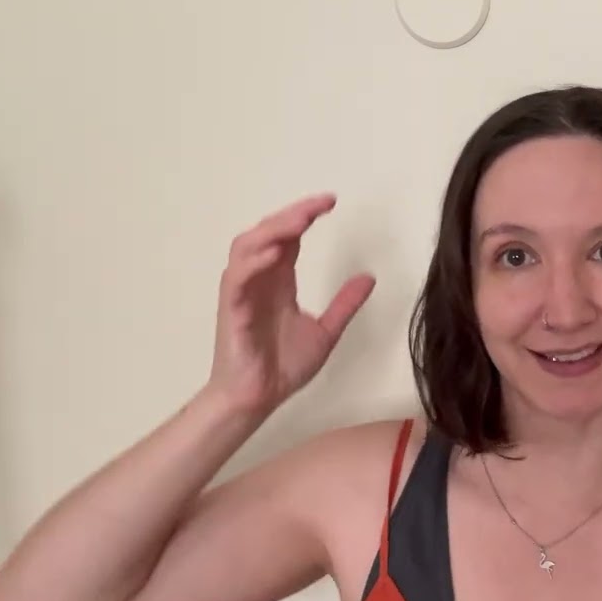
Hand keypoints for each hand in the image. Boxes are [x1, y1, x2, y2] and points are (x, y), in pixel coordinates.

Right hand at [208, 194, 374, 414]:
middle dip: (291, 214)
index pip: (289, 237)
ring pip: (247, 246)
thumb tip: (369, 278)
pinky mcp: (232, 310)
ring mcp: (242, 292)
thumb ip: (344, 304)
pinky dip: (253, 261)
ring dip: (272, 229)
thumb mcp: (326, 332)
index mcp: (278, 281)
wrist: (258, 399)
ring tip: (300, 220)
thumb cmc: (281, 366)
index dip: (305, 216)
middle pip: (268, 232)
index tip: (330, 202)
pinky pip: (237, 278)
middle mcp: (258, 280)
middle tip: (320, 204)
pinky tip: (276, 252)